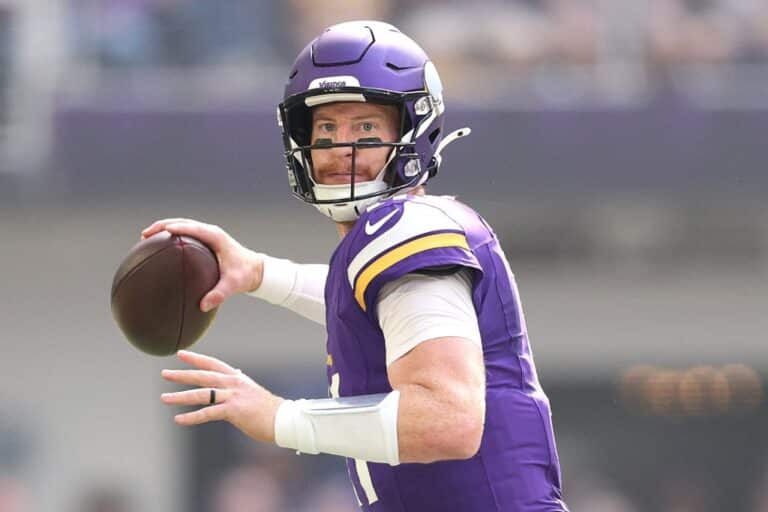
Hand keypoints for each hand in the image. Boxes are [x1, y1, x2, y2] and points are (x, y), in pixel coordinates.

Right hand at [141, 218, 263, 311]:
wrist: (256, 270)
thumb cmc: (245, 276)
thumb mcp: (234, 285)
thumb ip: (219, 294)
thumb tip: (203, 305)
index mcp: (216, 237)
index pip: (194, 228)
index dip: (178, 228)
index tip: (163, 231)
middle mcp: (211, 233)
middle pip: (183, 222)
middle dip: (162, 226)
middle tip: (144, 234)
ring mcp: (207, 235)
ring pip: (182, 226)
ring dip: (164, 229)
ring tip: (145, 238)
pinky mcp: (205, 241)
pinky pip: (185, 235)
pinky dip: (171, 238)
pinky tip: (158, 248)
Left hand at [160, 350, 283, 443]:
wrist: (282, 419)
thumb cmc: (268, 409)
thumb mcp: (251, 391)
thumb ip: (239, 385)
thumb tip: (235, 377)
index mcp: (237, 377)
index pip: (213, 364)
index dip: (196, 358)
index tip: (180, 354)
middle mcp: (233, 383)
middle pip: (203, 376)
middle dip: (182, 374)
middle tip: (164, 373)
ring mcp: (233, 396)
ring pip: (201, 394)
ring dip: (180, 396)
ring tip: (165, 398)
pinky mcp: (233, 410)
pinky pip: (207, 413)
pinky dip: (192, 417)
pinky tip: (179, 419)